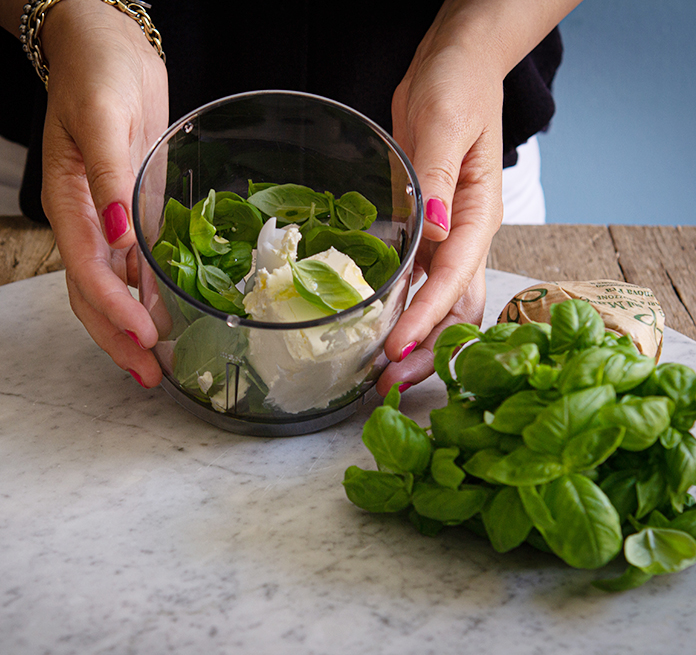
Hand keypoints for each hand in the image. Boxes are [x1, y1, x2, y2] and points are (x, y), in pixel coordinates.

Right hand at [39, 1, 167, 386]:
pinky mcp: (130, 213)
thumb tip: (119, 235)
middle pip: (92, 295)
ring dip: (130, 328)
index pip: (86, 272)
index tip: (144, 336)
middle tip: (149, 376)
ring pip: (111, 289)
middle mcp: (85, 222)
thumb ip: (107, 178)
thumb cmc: (97, 74)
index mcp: (67, 204)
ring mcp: (107, 221)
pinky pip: (134, 267)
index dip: (113, 309)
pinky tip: (164, 317)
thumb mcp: (102, 119)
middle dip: (118, 339)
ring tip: (156, 364)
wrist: (106, 48)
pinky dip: (146, 297)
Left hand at [379, 22, 504, 394]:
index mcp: (478, 214)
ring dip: (416, 343)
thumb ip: (440, 177)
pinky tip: (378, 336)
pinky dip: (402, 315)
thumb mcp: (446, 121)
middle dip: (427, 349)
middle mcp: (465, 236)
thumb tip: (434, 230)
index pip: (454, 278)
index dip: (426, 316)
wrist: (453, 68)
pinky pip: (418, 286)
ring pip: (439, 306)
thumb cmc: (456, 85)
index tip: (398, 347)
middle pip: (455, 308)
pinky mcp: (425, 235)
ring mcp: (446, 240)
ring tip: (383, 376)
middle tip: (389, 384)